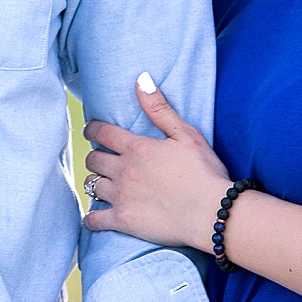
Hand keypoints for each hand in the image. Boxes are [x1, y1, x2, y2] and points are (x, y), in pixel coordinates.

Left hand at [82, 73, 229, 251]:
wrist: (211, 212)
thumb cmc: (204, 172)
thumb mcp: (186, 134)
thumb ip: (160, 109)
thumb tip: (141, 80)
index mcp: (137, 148)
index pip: (102, 132)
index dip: (92, 129)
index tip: (90, 130)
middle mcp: (123, 170)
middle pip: (93, 159)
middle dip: (95, 156)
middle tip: (100, 158)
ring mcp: (121, 196)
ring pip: (91, 185)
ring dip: (94, 183)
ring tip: (100, 184)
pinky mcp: (123, 221)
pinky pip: (95, 219)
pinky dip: (91, 219)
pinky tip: (94, 218)